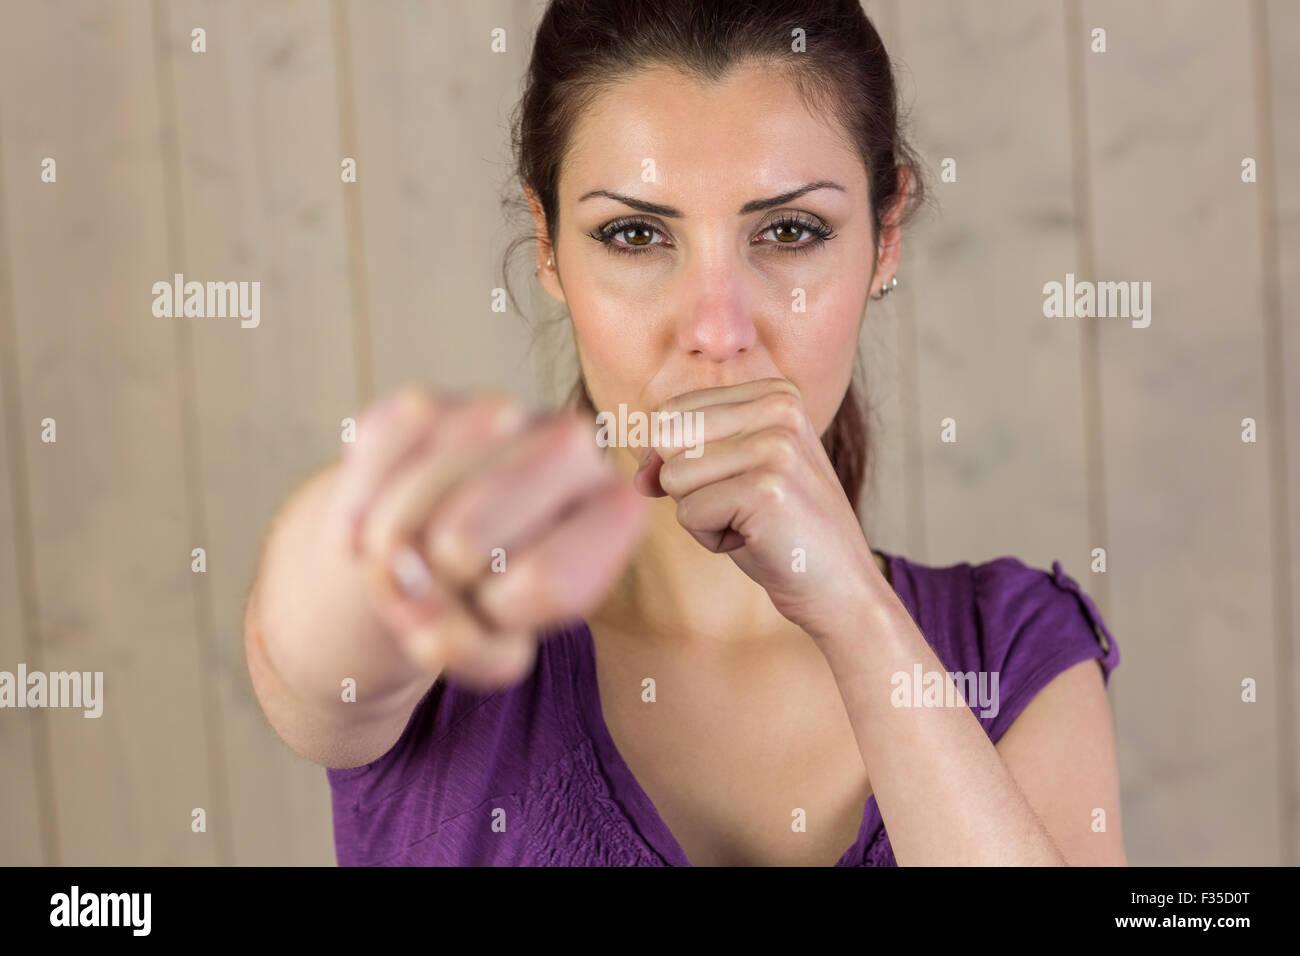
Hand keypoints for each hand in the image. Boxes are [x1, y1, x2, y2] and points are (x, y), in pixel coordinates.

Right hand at [327, 385, 647, 690]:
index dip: (497, 614)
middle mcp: (574, 442)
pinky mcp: (425, 401)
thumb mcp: (490, 647)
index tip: (497, 607)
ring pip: (406, 509)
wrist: (433, 547)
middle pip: (462, 544)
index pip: (544, 582)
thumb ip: (458, 643)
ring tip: (413, 559)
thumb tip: (404, 586)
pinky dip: (355, 515)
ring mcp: (497, 410)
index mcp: (616, 508)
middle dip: (432, 584)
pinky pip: (368, 472)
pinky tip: (375, 522)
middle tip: (445, 582)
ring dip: (386, 557)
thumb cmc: (484, 599)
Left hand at [634, 377, 881, 640]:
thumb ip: (683, 454)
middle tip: (740, 507)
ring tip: (750, 523)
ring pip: (673, 476)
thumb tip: (639, 474)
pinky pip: (688, 513)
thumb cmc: (777, 532)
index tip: (725, 487)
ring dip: (700, 514)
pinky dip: (711, 538)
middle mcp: (779, 406)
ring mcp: (776, 445)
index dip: (674, 459)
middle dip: (686, 486)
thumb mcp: (732, 475)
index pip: (672, 411)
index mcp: (773, 392)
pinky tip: (756, 540)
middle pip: (667, 438)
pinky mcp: (767, 487)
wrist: (840, 588)